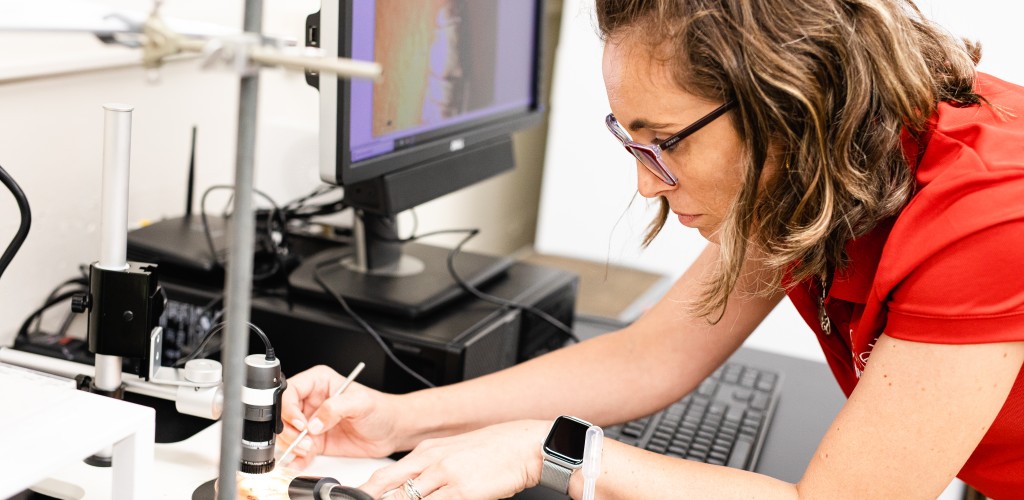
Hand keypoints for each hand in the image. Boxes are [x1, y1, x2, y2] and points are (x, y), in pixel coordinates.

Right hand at [279, 364, 400, 468]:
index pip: (290, 392)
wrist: (392, 430)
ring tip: (309, 449)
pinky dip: (295, 458)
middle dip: (289, 430)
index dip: (289, 409)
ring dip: (292, 445)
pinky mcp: (315, 441)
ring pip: (287, 434)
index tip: (302, 424)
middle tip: (305, 440)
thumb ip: (335, 408)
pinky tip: (300, 461)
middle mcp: (311, 401)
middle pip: (283, 415)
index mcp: (318, 382)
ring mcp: (311, 422)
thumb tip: (314, 422)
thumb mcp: (361, 403)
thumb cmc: (380, 409)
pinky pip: (297, 450)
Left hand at [359, 420, 547, 499]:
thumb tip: (414, 490)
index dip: (366, 494)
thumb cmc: (494, 452)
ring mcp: (445, 476)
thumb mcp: (454, 455)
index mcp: (427, 451)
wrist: (524, 446)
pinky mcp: (462, 491)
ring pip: (405, 499)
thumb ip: (431, 471)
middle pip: (387, 488)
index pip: (386, 476)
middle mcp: (430, 461)